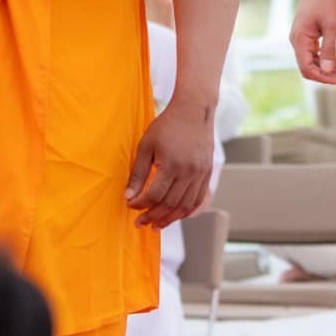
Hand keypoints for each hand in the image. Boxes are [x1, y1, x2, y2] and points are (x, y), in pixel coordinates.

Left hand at [127, 97, 214, 228]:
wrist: (195, 111)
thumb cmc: (167, 125)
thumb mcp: (146, 145)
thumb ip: (138, 173)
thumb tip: (128, 196)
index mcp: (171, 164)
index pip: (153, 195)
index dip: (140, 204)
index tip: (130, 205)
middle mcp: (189, 172)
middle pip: (169, 204)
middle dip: (152, 216)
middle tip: (140, 223)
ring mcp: (201, 174)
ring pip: (185, 206)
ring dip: (169, 219)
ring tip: (156, 225)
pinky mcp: (207, 174)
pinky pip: (198, 200)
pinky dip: (186, 212)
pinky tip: (175, 216)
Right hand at [290, 0, 335, 84]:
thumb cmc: (325, 1)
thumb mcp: (332, 26)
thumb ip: (329, 49)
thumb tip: (327, 70)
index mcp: (299, 40)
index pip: (307, 68)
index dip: (322, 77)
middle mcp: (297, 42)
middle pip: (309, 67)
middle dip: (327, 72)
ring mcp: (301, 40)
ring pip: (313, 61)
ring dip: (328, 66)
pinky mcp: (307, 37)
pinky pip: (315, 53)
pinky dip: (327, 58)